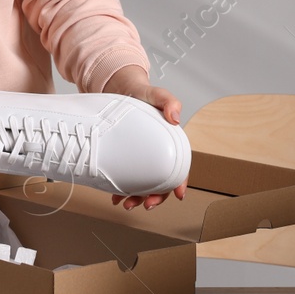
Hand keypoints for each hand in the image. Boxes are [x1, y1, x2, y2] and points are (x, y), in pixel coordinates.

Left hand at [101, 63, 187, 210]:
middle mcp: (156, 152)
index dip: (179, 181)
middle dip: (155, 196)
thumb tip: (175, 117)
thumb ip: (168, 101)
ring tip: (126, 204)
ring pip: (143, 183)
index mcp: (169, 141)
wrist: (119, 89)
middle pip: (160, 181)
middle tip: (145, 204)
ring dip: (137, 198)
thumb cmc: (141, 92)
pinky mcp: (125, 156)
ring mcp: (140, 156)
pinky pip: (126, 177)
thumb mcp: (156, 93)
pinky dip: (121, 189)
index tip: (178, 194)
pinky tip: (115, 196)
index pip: (179, 166)